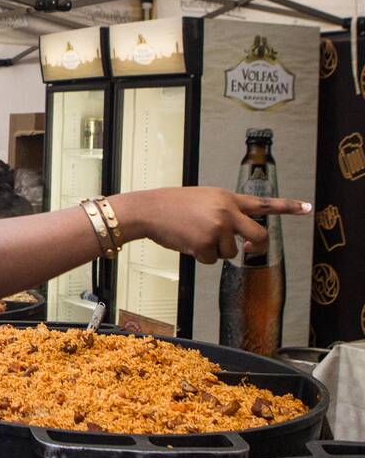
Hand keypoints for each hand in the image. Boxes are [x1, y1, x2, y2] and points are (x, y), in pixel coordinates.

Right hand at [116, 187, 310, 264]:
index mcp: (227, 198)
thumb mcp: (203, 200)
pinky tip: (186, 242)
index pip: (263, 203)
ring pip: (230, 253)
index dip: (289, 207)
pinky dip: (199, 256)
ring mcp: (218, 227)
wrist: (148, 210)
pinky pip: (211, 259)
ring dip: (214, 251)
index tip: (308, 208)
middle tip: (248, 252)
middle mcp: (227, 211)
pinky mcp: (206, 243)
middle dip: (256, 249)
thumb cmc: (171, 206)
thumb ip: (224, 212)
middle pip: (258, 236)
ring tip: (194, 236)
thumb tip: (237, 237)